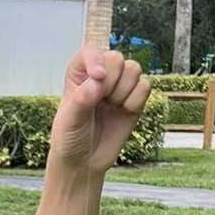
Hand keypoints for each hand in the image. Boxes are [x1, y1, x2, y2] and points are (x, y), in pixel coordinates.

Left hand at [48, 49, 151, 176]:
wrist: (84, 163)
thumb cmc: (69, 139)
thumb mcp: (68, 121)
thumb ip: (81, 99)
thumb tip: (98, 80)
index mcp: (79, 74)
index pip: (91, 51)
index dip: (97, 59)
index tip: (98, 77)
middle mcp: (100, 76)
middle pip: (117, 58)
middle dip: (111, 80)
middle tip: (101, 101)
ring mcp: (119, 88)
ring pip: (134, 68)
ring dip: (124, 90)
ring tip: (111, 107)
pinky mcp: (135, 101)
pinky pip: (146, 86)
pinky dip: (137, 100)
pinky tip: (124, 112)